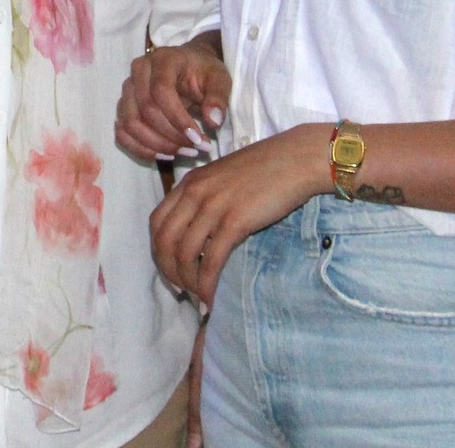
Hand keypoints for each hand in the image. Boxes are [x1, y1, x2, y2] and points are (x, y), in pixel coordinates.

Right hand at [116, 35, 230, 162]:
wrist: (189, 65)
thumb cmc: (204, 72)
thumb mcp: (219, 79)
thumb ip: (218, 98)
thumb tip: (213, 123)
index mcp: (163, 60)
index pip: (161, 91)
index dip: (177, 119)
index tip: (198, 139)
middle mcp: (139, 72)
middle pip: (144, 110)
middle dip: (170, 136)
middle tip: (196, 149)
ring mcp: (127, 90)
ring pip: (130, 124)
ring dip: (156, 145)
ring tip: (183, 153)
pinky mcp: (124, 107)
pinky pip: (122, 133)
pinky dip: (141, 149)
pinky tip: (165, 155)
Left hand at [148, 124, 326, 304]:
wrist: (297, 158)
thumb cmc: (267, 168)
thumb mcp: (224, 177)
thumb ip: (207, 196)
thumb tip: (200, 230)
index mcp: (190, 182)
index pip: (157, 222)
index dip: (158, 250)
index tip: (169, 268)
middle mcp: (194, 193)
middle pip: (164, 240)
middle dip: (168, 270)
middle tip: (181, 289)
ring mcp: (212, 207)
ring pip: (183, 253)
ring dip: (187, 281)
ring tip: (198, 296)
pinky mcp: (235, 222)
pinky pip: (211, 260)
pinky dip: (206, 284)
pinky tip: (211, 297)